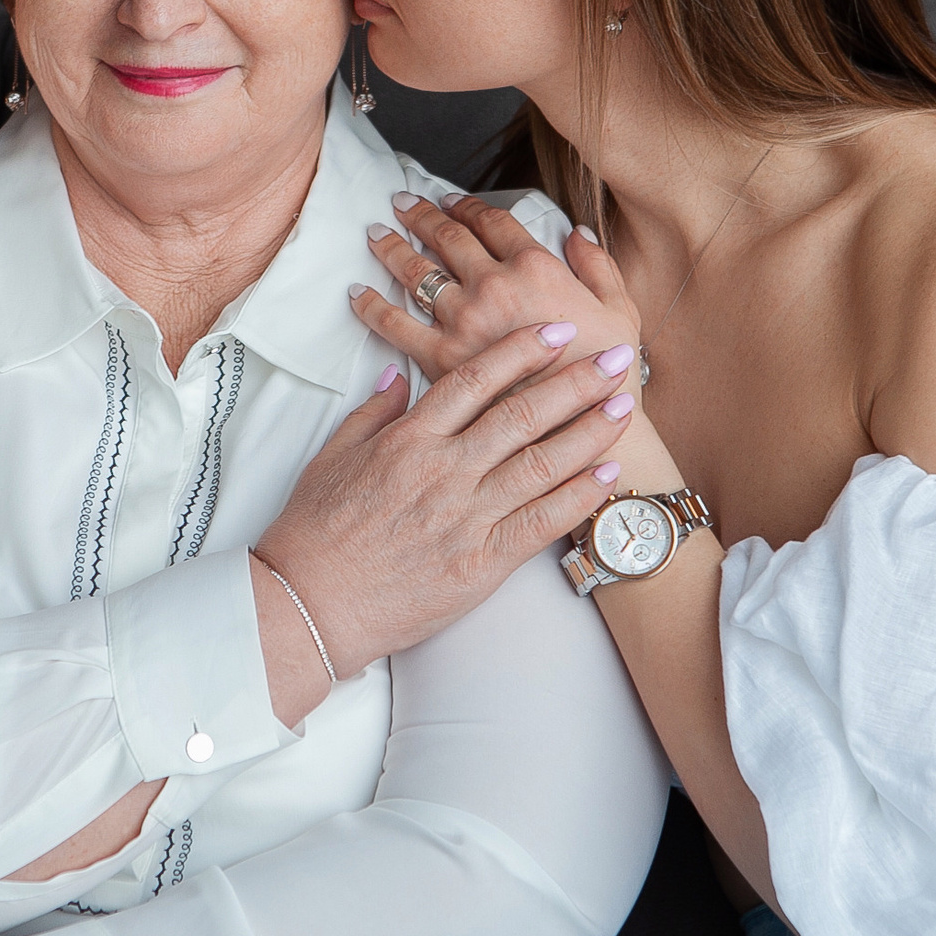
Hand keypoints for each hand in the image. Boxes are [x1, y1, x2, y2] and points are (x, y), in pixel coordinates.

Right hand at [253, 321, 634, 679]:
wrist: (309, 604)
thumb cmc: (314, 533)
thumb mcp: (331, 458)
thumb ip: (372, 413)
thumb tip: (398, 376)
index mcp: (407, 440)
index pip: (473, 380)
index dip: (520, 351)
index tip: (556, 331)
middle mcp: (443, 471)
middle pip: (521, 413)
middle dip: (574, 382)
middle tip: (613, 358)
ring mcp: (465, 517)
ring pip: (541, 463)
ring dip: (590, 431)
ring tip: (625, 405)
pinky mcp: (480, 563)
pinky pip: (540, 522)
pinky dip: (578, 496)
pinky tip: (608, 474)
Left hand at [357, 193, 640, 386]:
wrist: (584, 432)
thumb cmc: (607, 375)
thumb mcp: (620, 311)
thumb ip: (598, 266)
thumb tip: (578, 233)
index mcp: (536, 268)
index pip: (493, 222)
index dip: (468, 205)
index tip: (451, 199)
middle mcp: (493, 287)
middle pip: (447, 238)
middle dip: (421, 215)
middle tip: (402, 202)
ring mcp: (463, 321)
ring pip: (416, 272)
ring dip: (393, 247)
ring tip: (377, 234)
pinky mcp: (439, 358)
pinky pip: (394, 325)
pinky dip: (371, 306)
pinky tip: (357, 293)